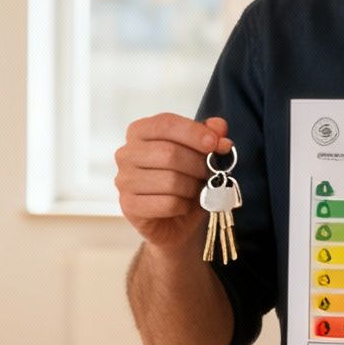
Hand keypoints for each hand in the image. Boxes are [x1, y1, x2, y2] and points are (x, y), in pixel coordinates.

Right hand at [114, 113, 231, 252]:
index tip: (215, 143)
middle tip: (210, 173)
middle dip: (198, 165)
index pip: (165, 124)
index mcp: (140, 131)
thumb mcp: (202, 154)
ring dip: (192, 187)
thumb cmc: (185, 180)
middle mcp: (126, 153)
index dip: (194, 132)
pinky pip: (167, 203)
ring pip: (170, 180)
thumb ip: (210, 136)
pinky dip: (183, 205)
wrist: (176, 220)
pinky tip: (183, 205)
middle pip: (169, 153)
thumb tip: (219, 128)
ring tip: (194, 189)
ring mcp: (124, 180)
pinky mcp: (129, 206)